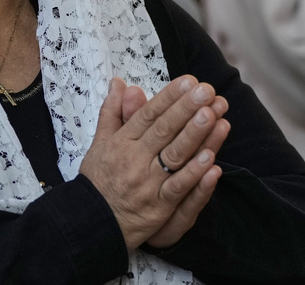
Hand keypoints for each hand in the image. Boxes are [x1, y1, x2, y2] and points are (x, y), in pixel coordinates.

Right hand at [79, 76, 229, 250]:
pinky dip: (194, 174)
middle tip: (206, 90)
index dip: (169, 97)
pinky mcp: (159, 207)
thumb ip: (112, 112)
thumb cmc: (98, 181)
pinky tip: (210, 158)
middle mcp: (135, 159)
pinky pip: (178, 187)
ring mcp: (148, 183)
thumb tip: (118, 83)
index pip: (148, 114)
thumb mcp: (99, 143)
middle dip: (186, 108)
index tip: (188, 81)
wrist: (92, 224)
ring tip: (212, 114)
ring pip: (174, 155)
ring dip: (194, 134)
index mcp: (122, 142)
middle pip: (164, 130)